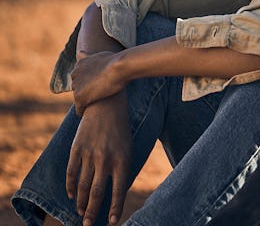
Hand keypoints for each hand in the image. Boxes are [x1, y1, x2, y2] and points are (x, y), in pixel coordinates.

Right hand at [66, 94, 131, 225]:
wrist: (107, 106)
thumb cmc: (121, 131)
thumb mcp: (128, 149)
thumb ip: (122, 170)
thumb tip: (116, 194)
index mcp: (122, 159)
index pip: (119, 190)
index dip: (115, 208)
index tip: (112, 222)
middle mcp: (105, 159)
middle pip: (96, 192)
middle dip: (92, 211)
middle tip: (88, 224)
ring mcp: (89, 154)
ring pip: (81, 186)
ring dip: (80, 202)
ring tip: (80, 213)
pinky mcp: (77, 149)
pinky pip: (71, 173)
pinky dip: (70, 187)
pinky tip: (71, 195)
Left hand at [71, 52, 125, 114]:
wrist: (120, 67)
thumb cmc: (116, 60)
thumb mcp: (101, 55)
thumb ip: (90, 57)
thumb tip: (81, 53)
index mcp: (79, 64)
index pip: (80, 77)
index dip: (90, 83)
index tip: (99, 86)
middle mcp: (74, 74)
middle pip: (78, 87)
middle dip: (86, 92)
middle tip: (99, 96)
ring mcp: (76, 86)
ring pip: (79, 98)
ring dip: (86, 101)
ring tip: (96, 106)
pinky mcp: (79, 97)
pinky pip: (79, 109)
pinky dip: (83, 111)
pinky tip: (90, 114)